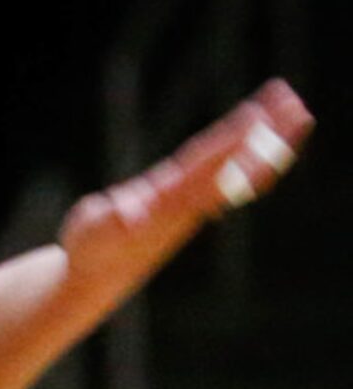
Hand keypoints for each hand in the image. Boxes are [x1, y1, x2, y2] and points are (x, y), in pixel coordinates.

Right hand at [61, 78, 312, 293]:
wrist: (96, 281)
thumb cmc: (90, 251)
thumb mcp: (92, 231)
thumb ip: (111, 219)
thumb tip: (129, 216)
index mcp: (166, 202)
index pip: (205, 167)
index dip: (231, 142)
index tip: (259, 117)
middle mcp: (188, 204)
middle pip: (234, 165)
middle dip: (264, 138)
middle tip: (298, 107)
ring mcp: (192, 205)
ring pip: (238, 169)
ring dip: (267, 142)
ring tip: (295, 113)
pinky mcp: (188, 205)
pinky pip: (230, 176)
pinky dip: (252, 156)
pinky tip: (264, 141)